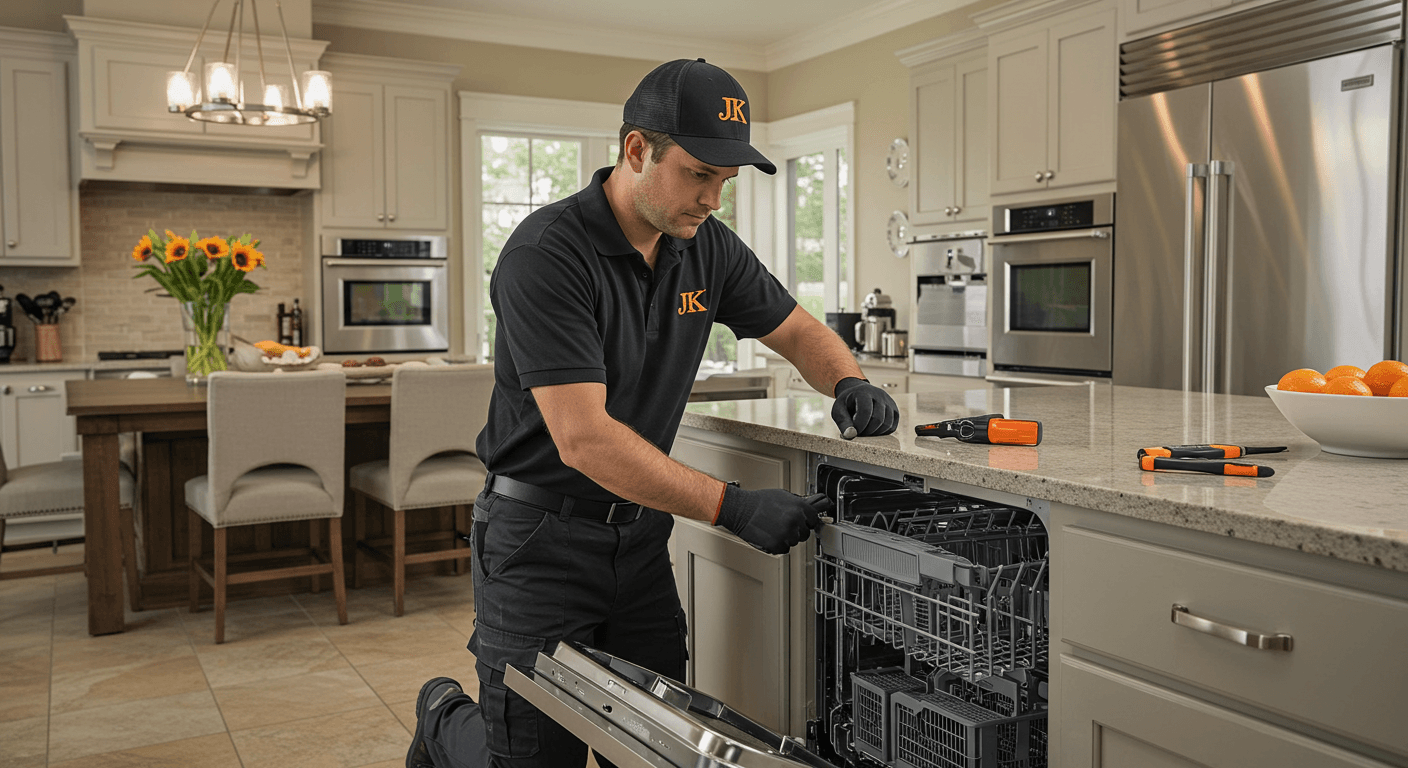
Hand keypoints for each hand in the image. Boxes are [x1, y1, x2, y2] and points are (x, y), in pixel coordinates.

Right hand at [714, 485, 832, 554]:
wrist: (741, 509)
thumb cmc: (758, 501)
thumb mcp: (783, 496)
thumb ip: (798, 504)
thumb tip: (808, 508)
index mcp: (799, 507)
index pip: (814, 519)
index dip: (807, 521)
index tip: (803, 521)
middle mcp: (795, 521)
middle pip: (805, 533)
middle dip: (796, 530)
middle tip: (784, 524)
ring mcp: (787, 534)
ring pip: (794, 542)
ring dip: (787, 538)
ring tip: (774, 528)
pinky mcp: (777, 545)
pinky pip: (784, 549)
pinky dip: (778, 545)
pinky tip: (770, 535)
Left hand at [831, 377, 898, 438]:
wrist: (858, 394)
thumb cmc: (847, 404)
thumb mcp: (838, 410)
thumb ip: (843, 422)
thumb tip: (851, 435)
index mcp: (864, 392)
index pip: (865, 411)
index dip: (859, 426)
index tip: (852, 432)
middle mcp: (880, 395)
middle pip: (878, 419)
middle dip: (867, 431)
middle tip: (858, 432)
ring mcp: (889, 403)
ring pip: (887, 424)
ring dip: (875, 433)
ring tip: (864, 431)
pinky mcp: (895, 411)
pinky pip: (892, 427)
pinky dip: (882, 433)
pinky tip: (872, 430)